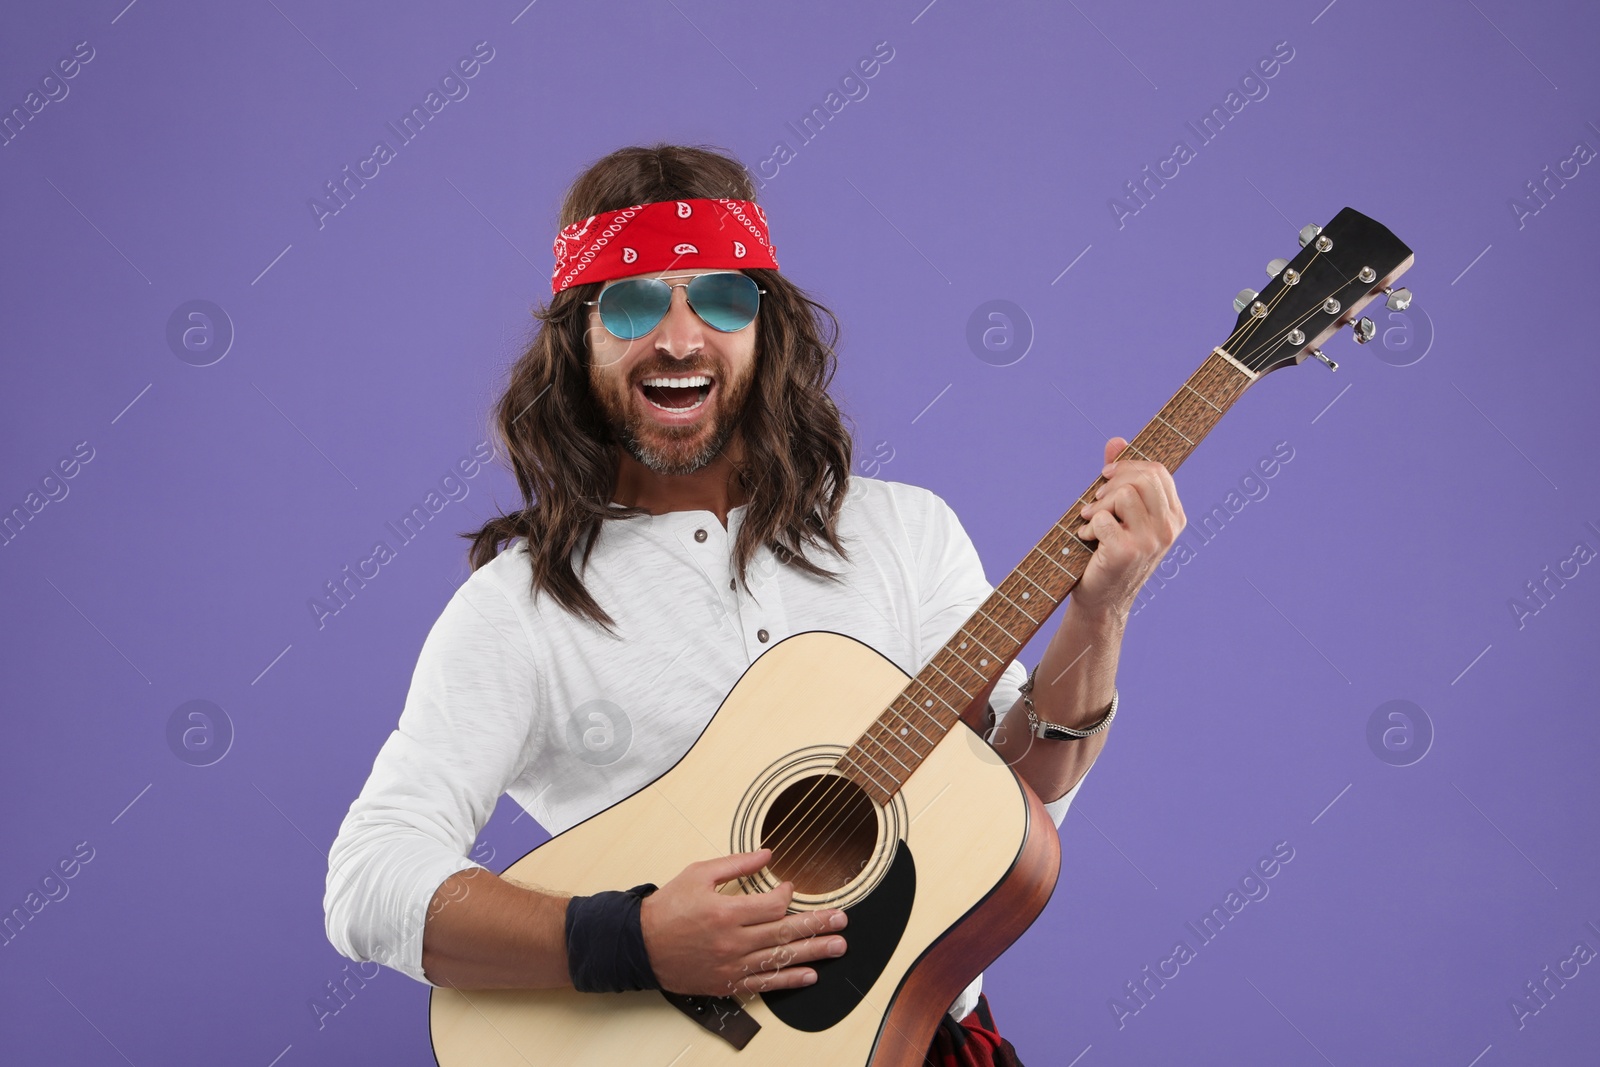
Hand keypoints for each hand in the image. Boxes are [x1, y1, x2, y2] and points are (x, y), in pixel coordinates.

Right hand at [639, 849, 847, 995]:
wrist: (640, 945)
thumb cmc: (668, 907)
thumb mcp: (699, 874)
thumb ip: (736, 864)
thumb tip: (768, 854)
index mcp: (726, 911)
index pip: (772, 905)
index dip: (788, 896)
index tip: (791, 889)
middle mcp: (732, 941)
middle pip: (784, 932)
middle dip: (817, 925)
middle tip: (842, 920)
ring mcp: (731, 965)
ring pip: (780, 958)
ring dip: (813, 952)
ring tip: (838, 946)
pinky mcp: (727, 982)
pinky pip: (764, 984)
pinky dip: (789, 980)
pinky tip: (810, 975)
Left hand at [1073, 437, 1185, 618]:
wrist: (1102, 599)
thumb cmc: (1110, 551)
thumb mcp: (1120, 513)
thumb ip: (1121, 475)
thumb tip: (1116, 440)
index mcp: (1174, 516)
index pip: (1158, 471)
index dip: (1128, 466)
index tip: (1106, 477)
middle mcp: (1168, 528)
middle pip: (1142, 478)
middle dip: (1111, 483)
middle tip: (1095, 502)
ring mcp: (1151, 541)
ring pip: (1123, 494)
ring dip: (1097, 506)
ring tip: (1091, 523)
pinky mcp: (1127, 552)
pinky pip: (1103, 518)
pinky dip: (1088, 526)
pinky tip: (1089, 540)